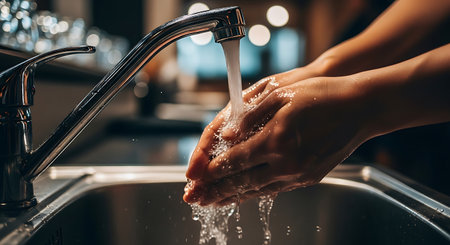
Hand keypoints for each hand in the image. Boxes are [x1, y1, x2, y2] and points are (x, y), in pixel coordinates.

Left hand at [184, 76, 370, 205]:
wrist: (361, 109)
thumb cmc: (322, 95)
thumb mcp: (282, 95)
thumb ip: (250, 116)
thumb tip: (226, 134)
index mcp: (276, 141)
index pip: (234, 161)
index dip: (211, 171)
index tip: (195, 178)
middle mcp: (286, 163)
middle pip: (241, 183)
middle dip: (214, 192)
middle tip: (194, 200)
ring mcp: (299, 174)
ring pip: (257, 191)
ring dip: (232, 198)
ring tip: (213, 204)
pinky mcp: (309, 178)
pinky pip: (275, 190)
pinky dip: (255, 194)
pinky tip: (245, 195)